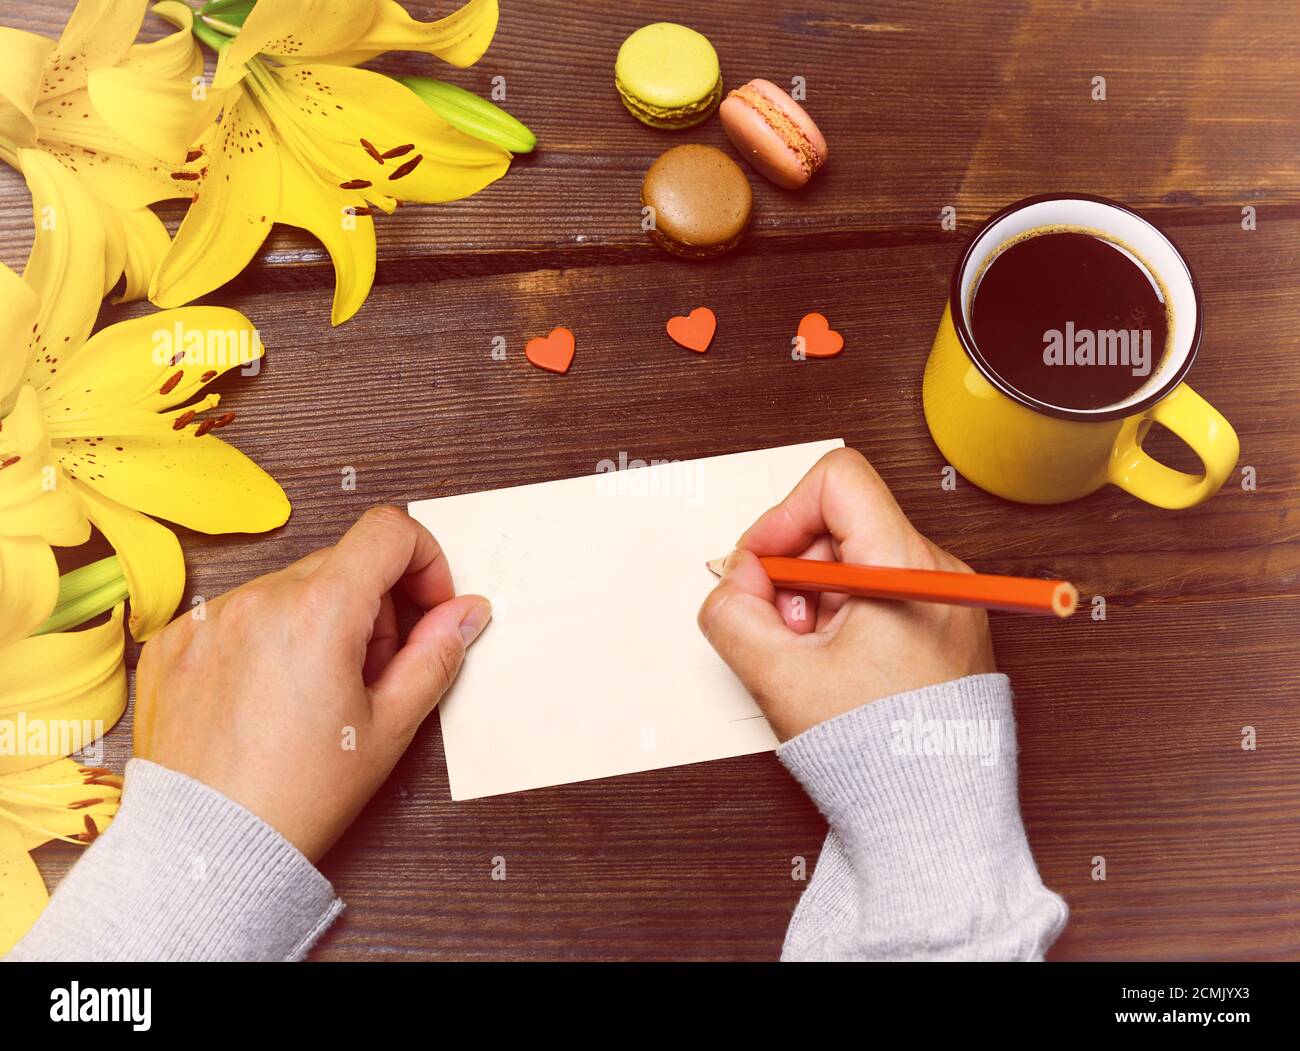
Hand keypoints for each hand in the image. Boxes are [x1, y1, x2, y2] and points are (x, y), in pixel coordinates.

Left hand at [132, 506, 490, 860]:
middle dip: (374, 606)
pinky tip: (268, 698)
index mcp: (319, 611)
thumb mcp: (390, 728)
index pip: (388, 531)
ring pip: (290, 588)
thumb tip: (467, 611)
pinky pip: (238, 613)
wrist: (207, 848)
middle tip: (373, 673)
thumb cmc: (298, 796)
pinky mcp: (175, 641)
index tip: (427, 607)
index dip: (424, 561)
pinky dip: (266, 639)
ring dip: (318, 621)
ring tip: (315, 694)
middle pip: (343, 564)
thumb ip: (435, 655)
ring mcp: (209, 617)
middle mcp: (258, 599)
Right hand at [697, 448, 994, 740]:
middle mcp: (937, 572)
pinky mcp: (945, 624)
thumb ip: (733, 612)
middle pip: (841, 523)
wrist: (934, 814)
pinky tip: (840, 666)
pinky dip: (845, 618)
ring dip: (817, 599)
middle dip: (794, 570)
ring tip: (816, 657)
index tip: (761, 565)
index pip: (838, 482)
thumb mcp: (778, 676)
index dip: (783, 515)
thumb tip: (736, 576)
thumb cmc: (876, 751)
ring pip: (856, 559)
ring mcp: (947, 598)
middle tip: (787, 631)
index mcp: (906, 568)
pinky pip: (879, 592)